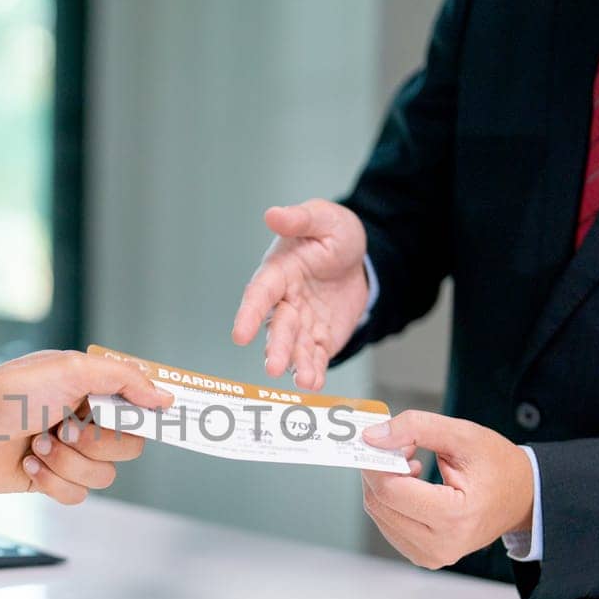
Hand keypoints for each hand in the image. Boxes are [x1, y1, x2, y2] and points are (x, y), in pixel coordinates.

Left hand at [0, 351, 173, 504]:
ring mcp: (68, 453)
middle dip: (95, 443)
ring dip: (68, 463)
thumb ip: (126, 379)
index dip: (152, 419)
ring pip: (103, 477)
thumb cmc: (10, 390)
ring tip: (38, 444)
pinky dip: (52, 482)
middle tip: (64, 427)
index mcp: (94, 392)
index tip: (167, 423)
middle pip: (129, 450)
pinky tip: (28, 463)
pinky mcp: (48, 481)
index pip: (141, 410)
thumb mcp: (73, 369)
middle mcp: (85, 422)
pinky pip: (77, 496)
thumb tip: (166, 398)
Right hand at [231, 199, 369, 390]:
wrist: (358, 259)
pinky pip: (314, 358)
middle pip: (277, 327)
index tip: (240, 334)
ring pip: (293, 348)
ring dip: (296, 365)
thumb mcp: (323, 219)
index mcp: (278, 272)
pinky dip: (313, 371)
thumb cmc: (332, 234)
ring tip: (305, 381)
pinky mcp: (319, 340)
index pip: (260, 294)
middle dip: (276, 347)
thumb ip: (299, 220)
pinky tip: (314, 383)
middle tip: (274, 366)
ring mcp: (301, 324)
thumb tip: (273, 214)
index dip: (249, 314)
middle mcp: (284, 302)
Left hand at [359, 411, 534, 569]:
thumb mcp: (462, 435)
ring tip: (414, 467)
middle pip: (379, 504)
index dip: (377, 461)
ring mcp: (432, 555)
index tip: (381, 439)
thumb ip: (415, 428)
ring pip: (379, 514)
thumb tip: (373, 436)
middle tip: (403, 448)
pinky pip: (388, 525)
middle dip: (381, 470)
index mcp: (455, 516)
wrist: (522, 498)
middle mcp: (441, 544)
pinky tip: (414, 487)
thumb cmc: (498, 466)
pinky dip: (392, 501)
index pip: (390, 490)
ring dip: (386, 485)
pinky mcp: (424, 556)